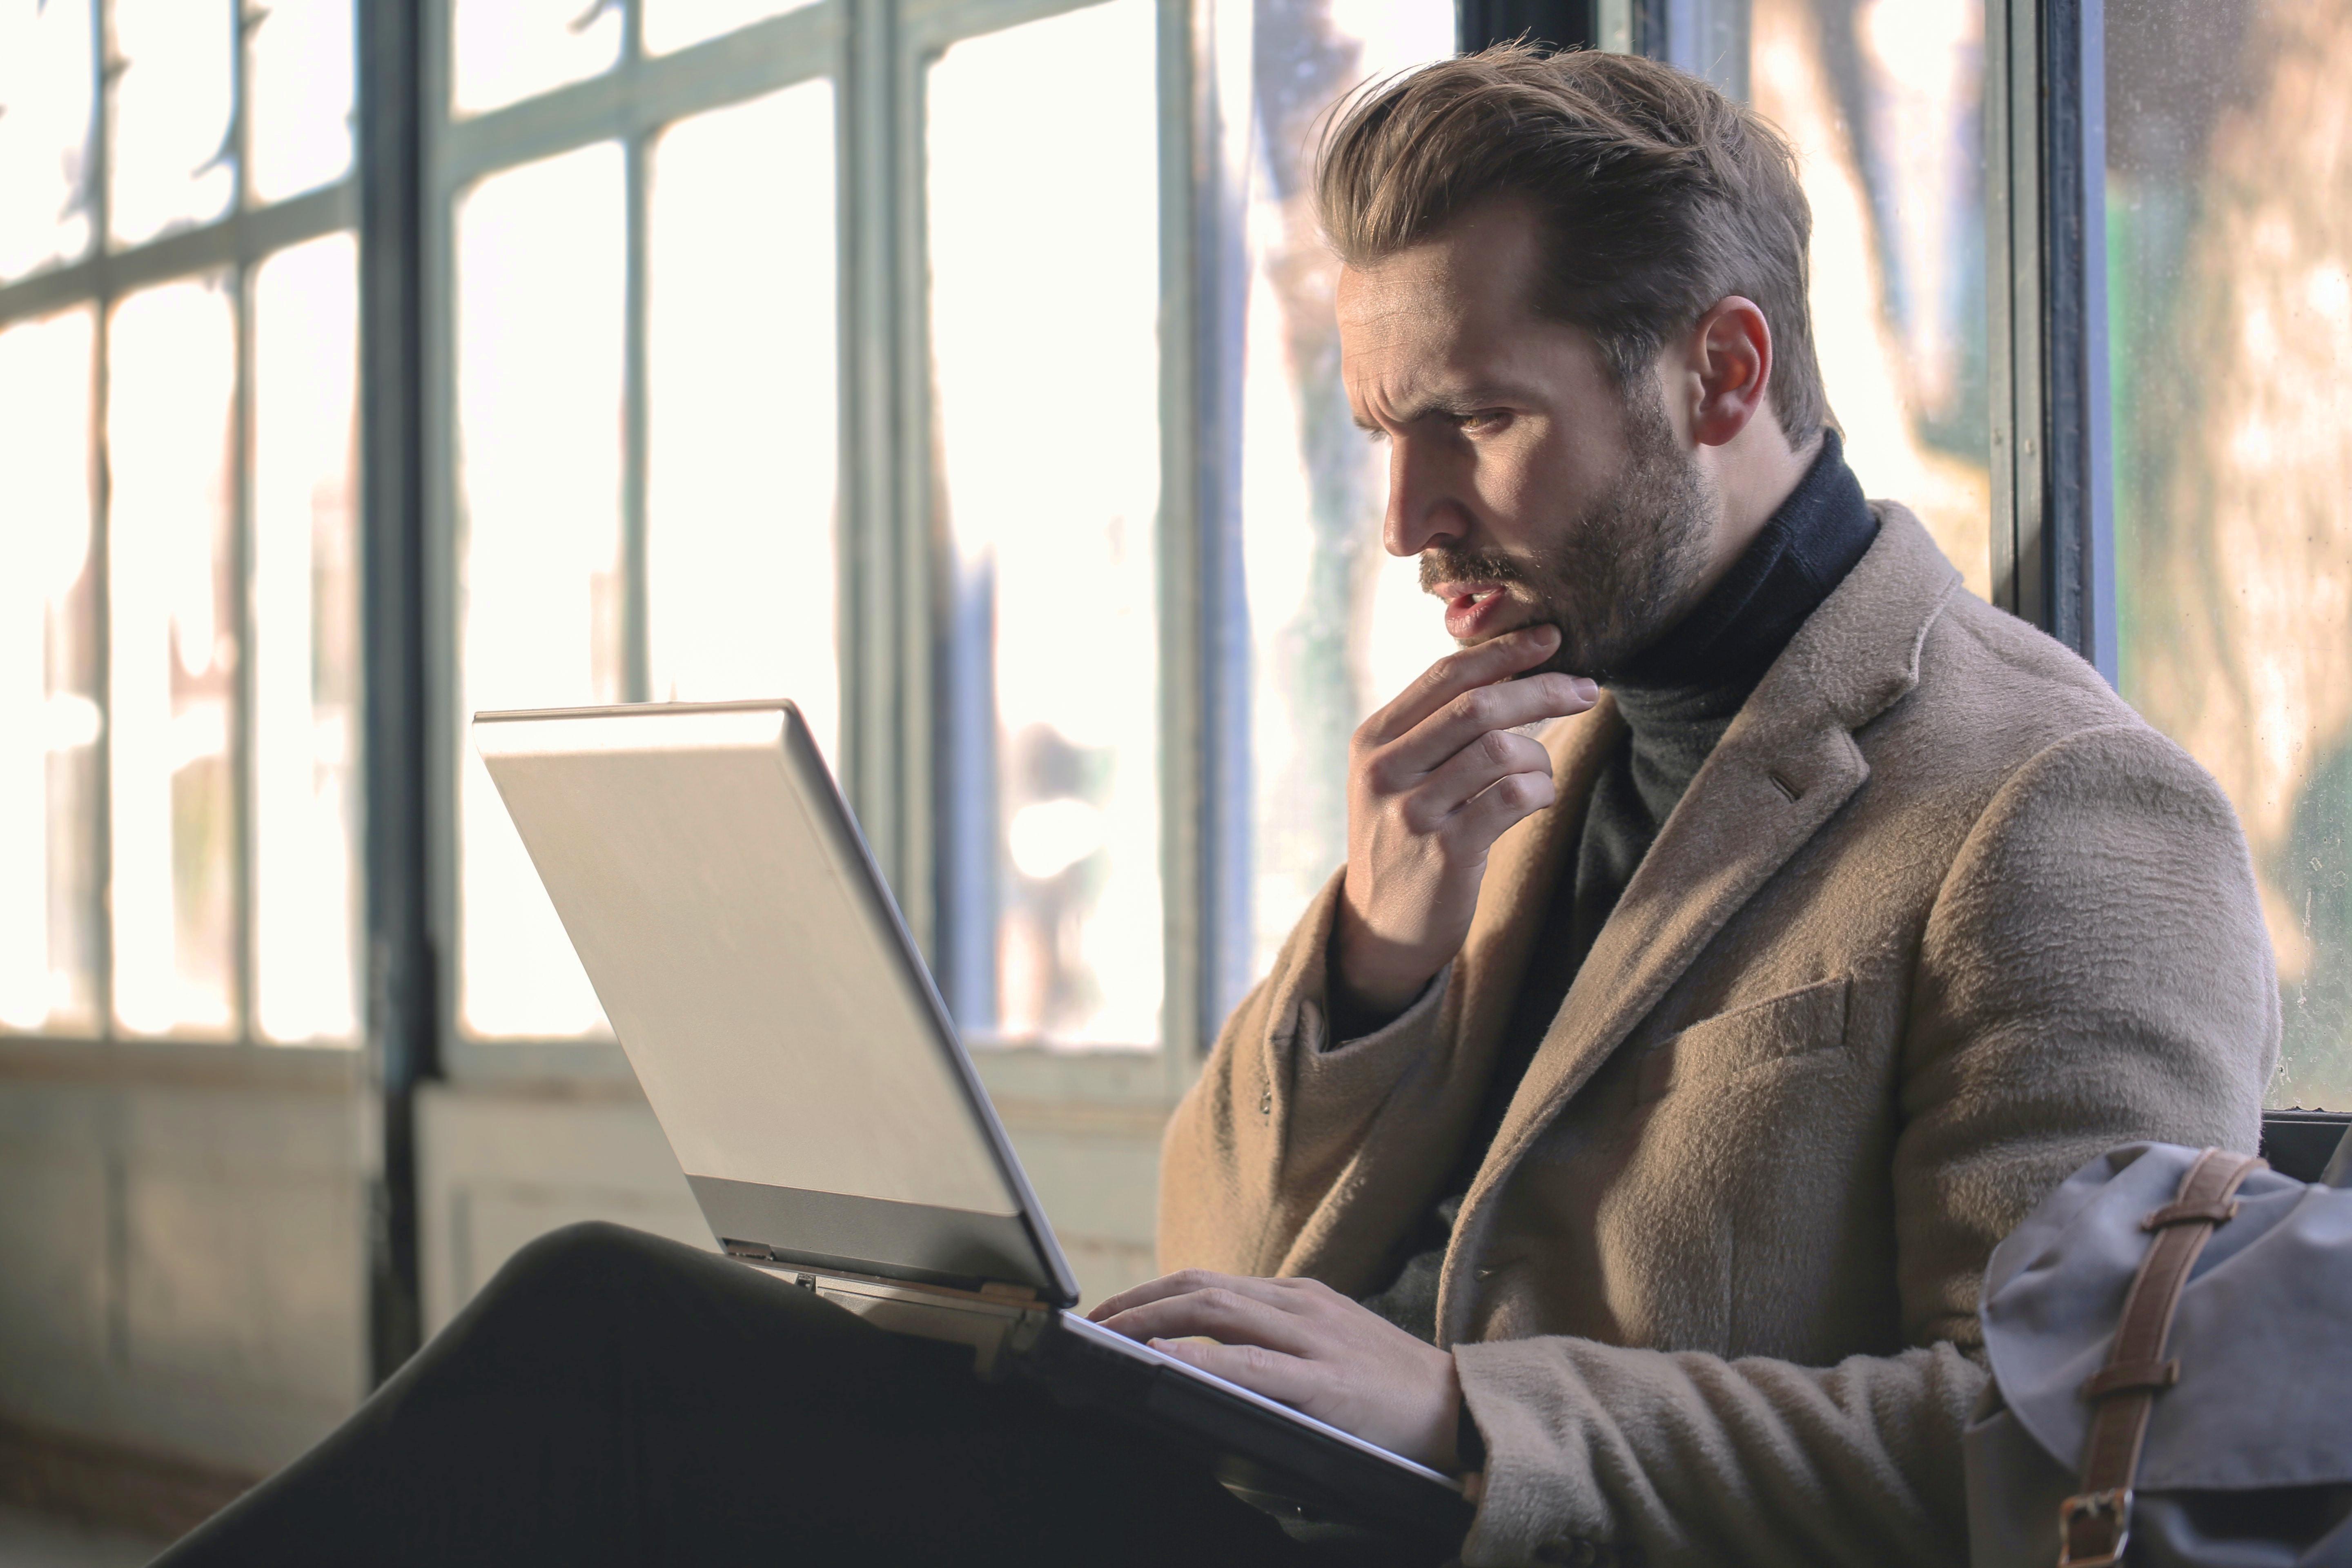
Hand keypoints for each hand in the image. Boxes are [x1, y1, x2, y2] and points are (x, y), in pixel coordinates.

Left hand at [1088, 1269, 1465, 1472]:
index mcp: (1298, 1298)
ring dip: (1153, 1321)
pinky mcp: (1328, 1384)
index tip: (1110, 1312)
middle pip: (1200, 1287)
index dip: (1151, 1291)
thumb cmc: (1394, 1388)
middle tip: (1090, 1325)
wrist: (1466, 1410)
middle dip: (1137, 1302)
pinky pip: (1254, 1366)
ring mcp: (1315, 1340)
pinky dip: (1203, 1359)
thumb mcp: (1330, 1345)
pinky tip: (1167, 1363)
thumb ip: (1277, 1342)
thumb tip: (1210, 1354)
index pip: (1208, 1282)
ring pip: (1217, 1312)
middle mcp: (1301, 1306)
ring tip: (1108, 1337)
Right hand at [1334, 625, 1598, 1018]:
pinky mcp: (1445, 851)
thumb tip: (1509, 670)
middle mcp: (1386, 770)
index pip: (1445, 676)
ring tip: (1541, 773)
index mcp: (1374, 740)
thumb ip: (1435, 728)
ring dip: (1540, 755)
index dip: (1503, 651)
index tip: (1550, 637)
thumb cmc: (1406, 838)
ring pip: (1501, 750)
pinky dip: (1540, 790)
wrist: (1381, 926)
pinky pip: (1514, 797)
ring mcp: (1412, 811)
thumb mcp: (1399, 776)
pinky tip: (1538, 799)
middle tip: (1586, 690)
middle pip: (1478, 706)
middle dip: (1542, 689)